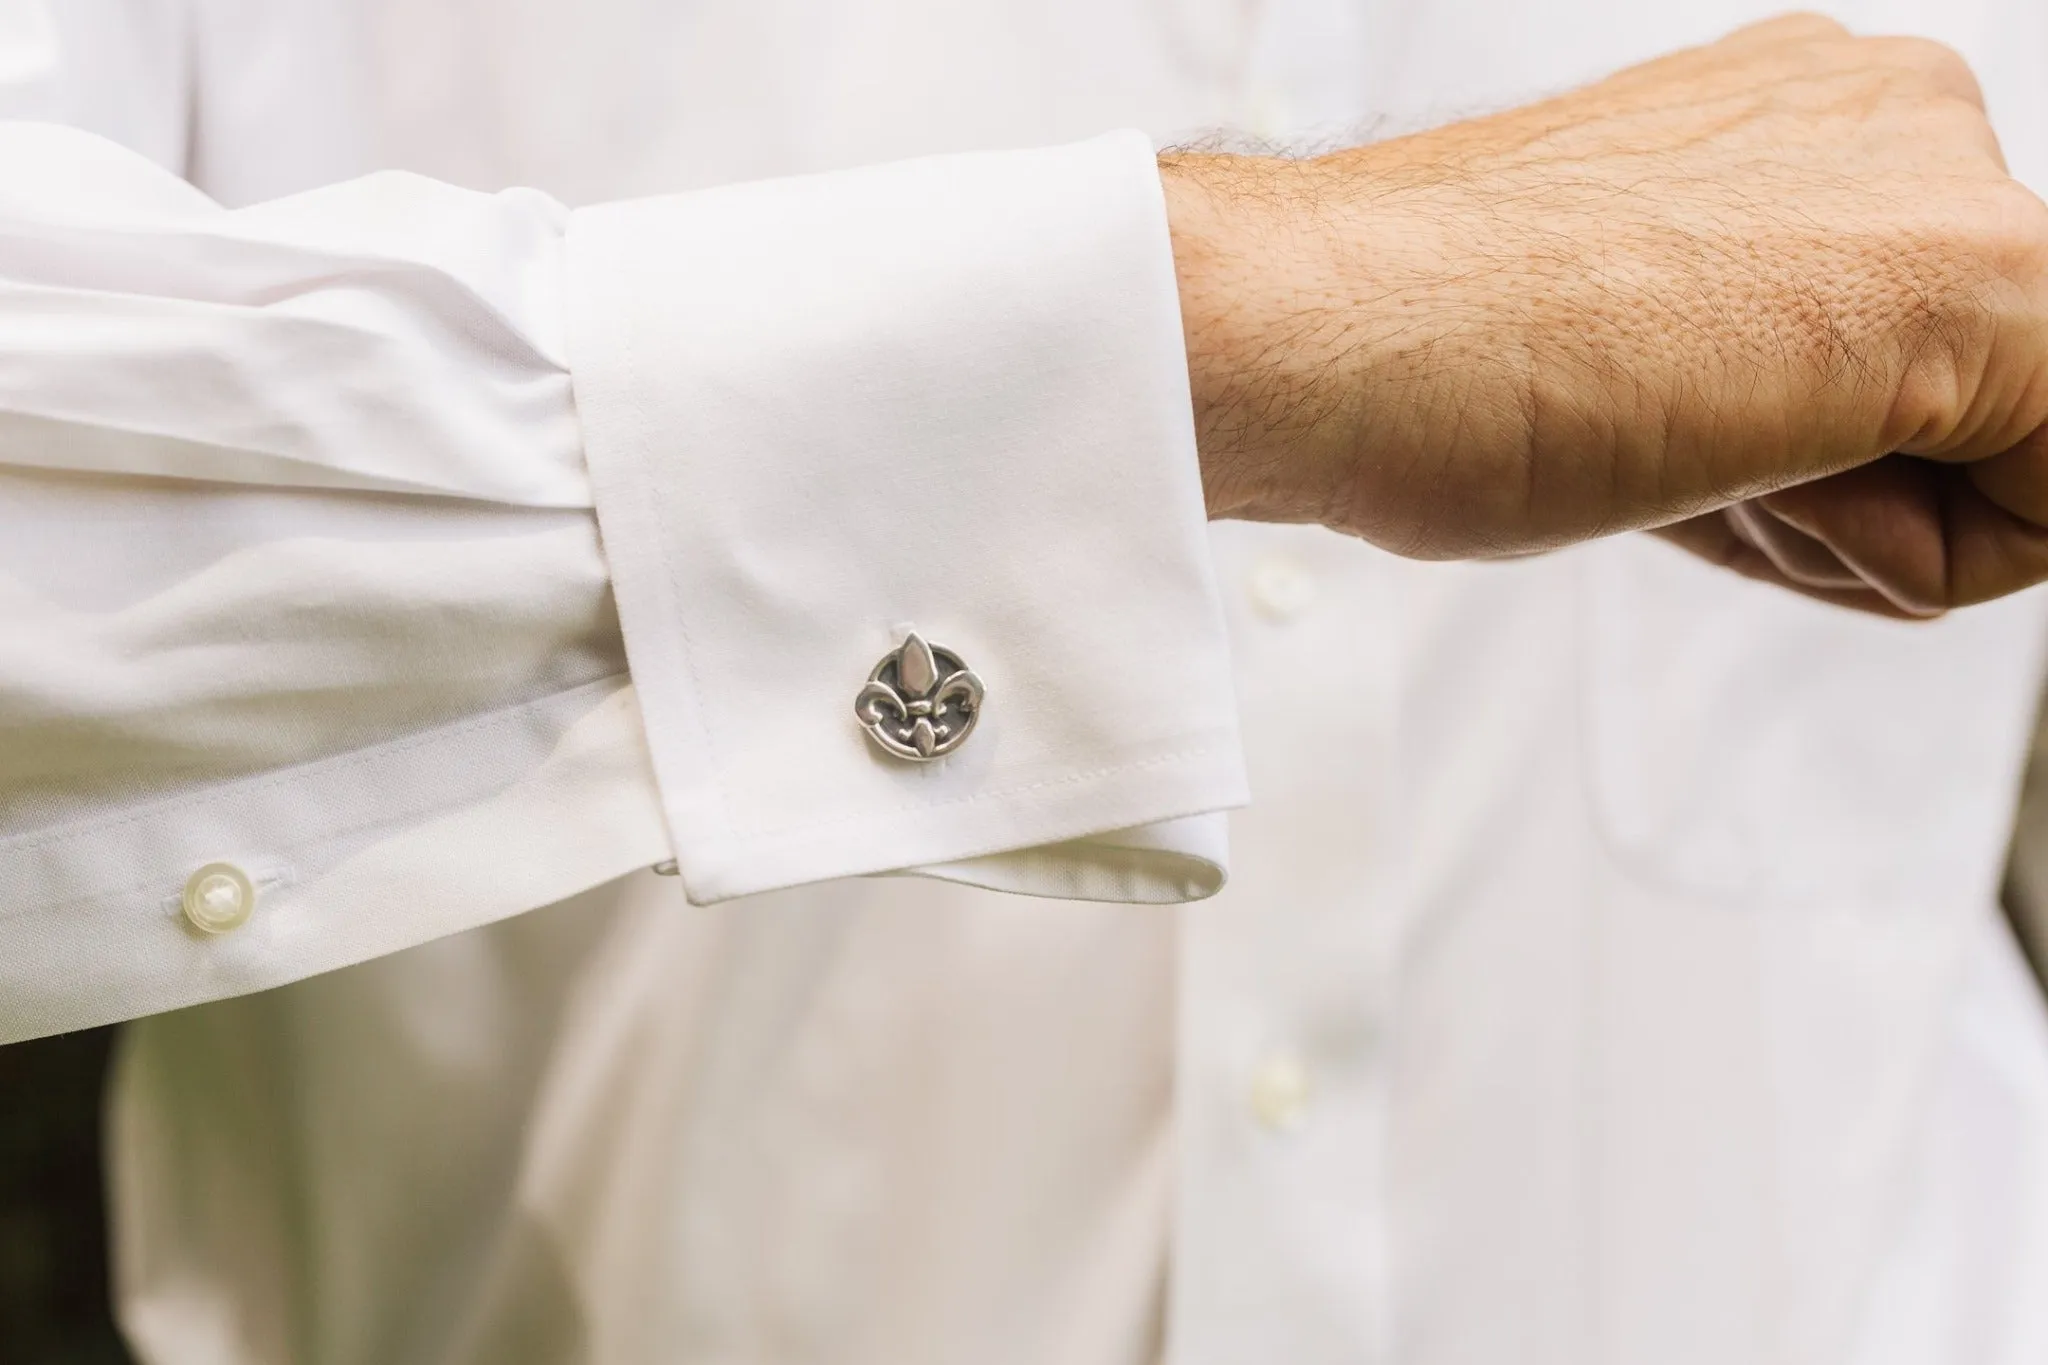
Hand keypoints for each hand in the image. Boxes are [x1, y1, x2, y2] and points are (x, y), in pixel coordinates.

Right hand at [1164, 13, 2047, 616]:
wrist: (1321, 334)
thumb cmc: (1413, 357)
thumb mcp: (1628, 350)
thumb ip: (1752, 374)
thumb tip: (1808, 456)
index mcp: (1804, 127)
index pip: (1908, 378)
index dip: (1810, 482)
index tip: (1676, 459)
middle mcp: (1895, 121)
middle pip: (1972, 417)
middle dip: (1844, 502)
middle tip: (1671, 459)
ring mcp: (1941, 180)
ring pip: (2010, 462)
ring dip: (1845, 527)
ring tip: (1676, 451)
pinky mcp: (1984, 273)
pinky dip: (1904, 554)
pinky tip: (1739, 473)